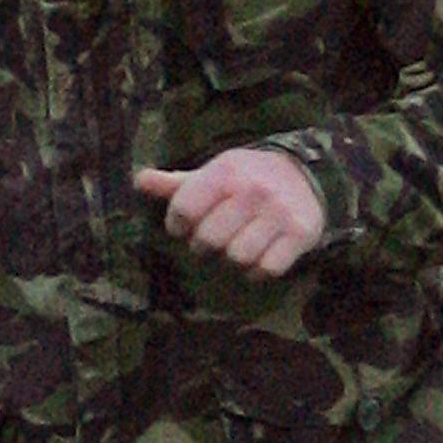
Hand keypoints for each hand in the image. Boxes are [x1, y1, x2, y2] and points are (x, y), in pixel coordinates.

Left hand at [135, 148, 325, 277]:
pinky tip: (258, 254)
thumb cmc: (246, 179)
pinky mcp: (300, 233)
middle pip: (209, 240)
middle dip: (204, 245)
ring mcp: (278, 213)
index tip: (183, 226)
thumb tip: (138, 180)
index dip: (177, 225)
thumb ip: (176, 184)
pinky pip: (267, 269)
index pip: (184, 209)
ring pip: (238, 257)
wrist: (304, 174)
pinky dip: (257, 270)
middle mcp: (253, 190)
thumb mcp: (213, 174)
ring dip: (232, 258)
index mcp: (226, 172)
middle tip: (211, 239)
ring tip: (236, 245)